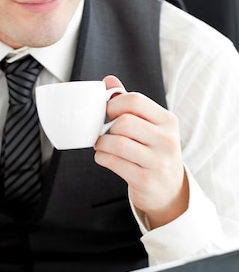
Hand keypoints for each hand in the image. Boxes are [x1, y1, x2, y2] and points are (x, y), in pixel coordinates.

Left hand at [94, 75, 188, 228]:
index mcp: (167, 121)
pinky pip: (113, 163)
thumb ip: (130, 104)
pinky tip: (104, 157)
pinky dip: (101, 158)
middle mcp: (166, 140)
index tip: (107, 112)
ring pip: (117, 143)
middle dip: (106, 127)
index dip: (113, 104)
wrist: (169, 190)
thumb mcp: (150, 126)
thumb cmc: (155, 152)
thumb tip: (109, 81)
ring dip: (101, 144)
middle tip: (104, 132)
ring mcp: (157, 161)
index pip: (135, 100)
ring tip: (102, 145)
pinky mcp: (145, 180)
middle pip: (124, 122)